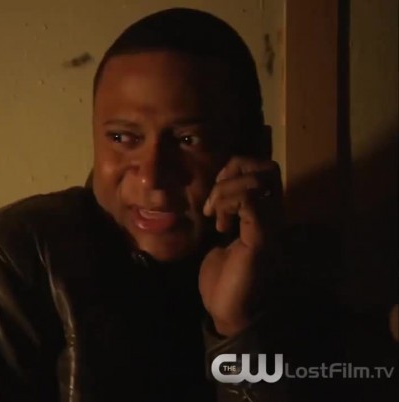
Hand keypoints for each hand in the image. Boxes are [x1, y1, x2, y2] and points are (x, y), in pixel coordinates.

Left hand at [198, 157, 282, 336]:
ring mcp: (270, 226)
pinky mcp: (261, 239)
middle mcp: (274, 215)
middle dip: (233, 173)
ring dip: (226, 191)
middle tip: (215, 201)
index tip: (213, 198)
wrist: (228, 311)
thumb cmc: (224, 277)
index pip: (261, 167)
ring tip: (216, 216)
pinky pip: (250, 201)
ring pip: (258, 180)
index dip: (233, 171)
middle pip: (267, 166)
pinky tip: (221, 226)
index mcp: (264, 213)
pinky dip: (228, 204)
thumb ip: (223, 211)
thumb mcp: (219, 235)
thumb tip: (213, 191)